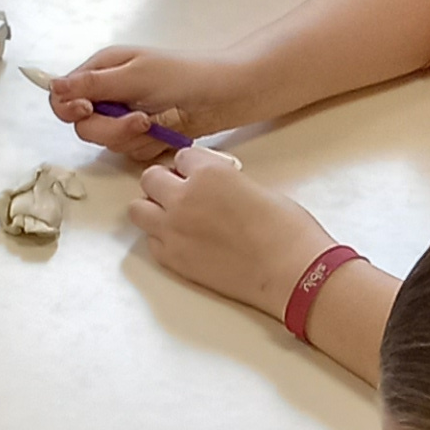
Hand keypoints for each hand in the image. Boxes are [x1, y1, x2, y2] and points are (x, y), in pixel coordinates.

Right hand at [43, 45, 225, 159]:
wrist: (223, 96)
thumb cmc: (184, 74)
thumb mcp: (136, 74)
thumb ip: (94, 84)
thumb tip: (54, 86)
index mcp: (102, 71)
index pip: (64, 96)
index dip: (69, 108)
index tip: (88, 111)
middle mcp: (108, 95)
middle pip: (84, 126)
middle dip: (111, 128)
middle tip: (139, 120)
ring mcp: (123, 118)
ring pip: (107, 142)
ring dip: (132, 137)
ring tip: (156, 122)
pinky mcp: (140, 137)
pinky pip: (129, 151)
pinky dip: (147, 145)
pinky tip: (164, 131)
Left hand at [127, 143, 329, 314]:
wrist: (291, 271)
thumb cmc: (286, 230)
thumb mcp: (255, 188)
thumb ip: (223, 184)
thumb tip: (212, 191)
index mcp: (209, 173)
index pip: (181, 157)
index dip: (190, 168)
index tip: (196, 176)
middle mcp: (184, 197)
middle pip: (150, 178)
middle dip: (164, 183)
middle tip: (181, 194)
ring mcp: (173, 230)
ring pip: (139, 209)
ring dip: (153, 209)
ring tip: (174, 218)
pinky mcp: (172, 259)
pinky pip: (151, 241)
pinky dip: (161, 239)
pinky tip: (183, 242)